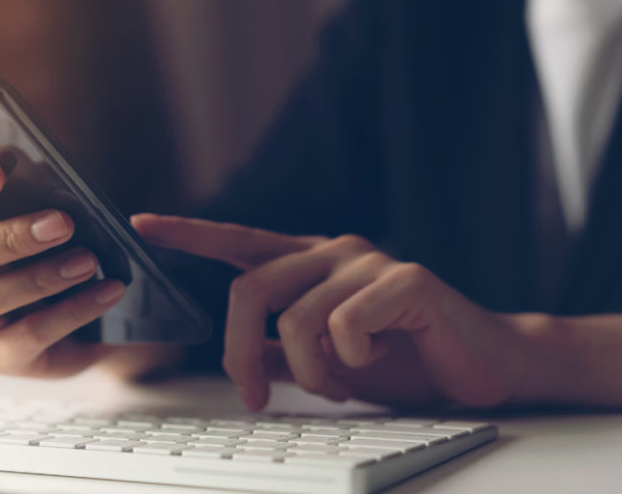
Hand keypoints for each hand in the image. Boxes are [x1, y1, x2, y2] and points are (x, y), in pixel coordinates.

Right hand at [0, 160, 125, 377]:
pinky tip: (107, 290)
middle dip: (5, 237)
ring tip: (88, 260)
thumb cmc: (54, 248)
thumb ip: (28, 183)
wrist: (90, 314)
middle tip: (61, 222)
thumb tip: (16, 156)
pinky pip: (30, 334)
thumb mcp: (43, 208)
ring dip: (40, 276)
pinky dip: (74, 309)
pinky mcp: (0, 357)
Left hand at [132, 214, 530, 409]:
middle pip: (250, 291)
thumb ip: (282, 349)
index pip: (239, 241)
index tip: (141, 224)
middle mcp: (333, 252)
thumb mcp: (326, 361)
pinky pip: (346, 323)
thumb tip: (241, 353)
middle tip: (257, 396)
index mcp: (309, 264)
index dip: (189, 233)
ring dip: (309, 371)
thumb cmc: (403, 360)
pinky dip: (351, 360)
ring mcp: (368, 262)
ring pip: (296, 318)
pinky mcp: (406, 280)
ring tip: (338, 383)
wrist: (480, 367)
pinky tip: (377, 359)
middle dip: (240, 353)